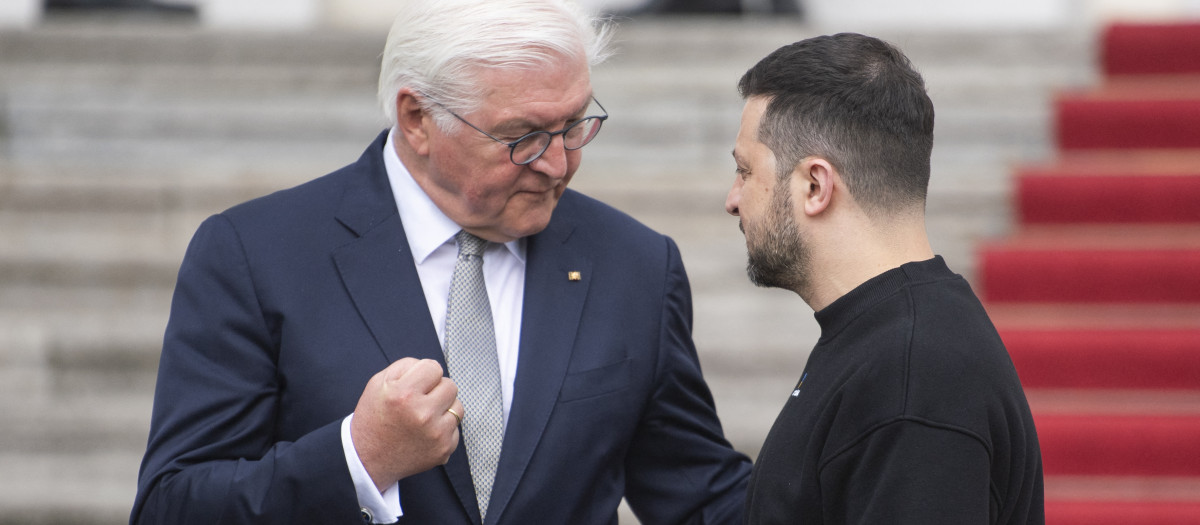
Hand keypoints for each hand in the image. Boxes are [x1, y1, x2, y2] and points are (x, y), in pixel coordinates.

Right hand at [350, 358, 462, 491]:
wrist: (367, 460)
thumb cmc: (373, 419)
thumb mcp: (378, 384)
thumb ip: (406, 366)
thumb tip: (432, 367)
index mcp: (403, 394)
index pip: (435, 368)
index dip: (424, 374)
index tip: (415, 384)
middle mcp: (422, 414)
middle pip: (450, 386)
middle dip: (436, 390)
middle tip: (420, 400)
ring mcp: (435, 434)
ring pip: (458, 407)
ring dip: (444, 409)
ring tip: (424, 417)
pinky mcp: (444, 449)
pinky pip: (456, 429)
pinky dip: (443, 429)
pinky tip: (425, 433)